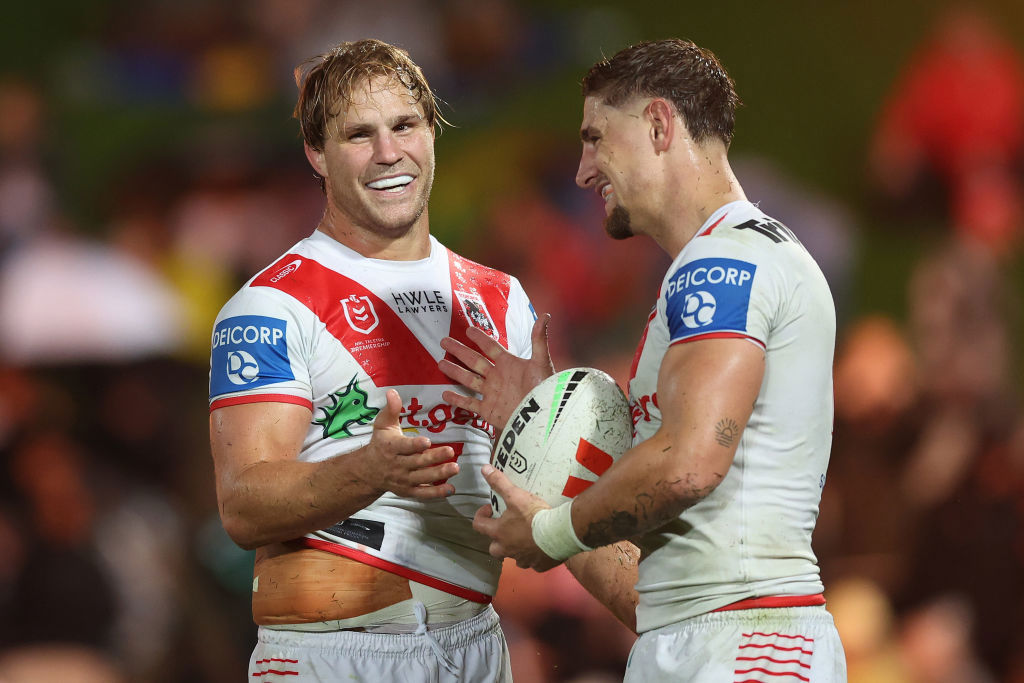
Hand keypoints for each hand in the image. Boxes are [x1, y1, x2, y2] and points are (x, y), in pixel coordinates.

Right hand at [359, 389, 457, 498]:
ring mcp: (403, 480)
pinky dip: (436, 493)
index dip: (415, 445)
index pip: (404, 447)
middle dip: (434, 458)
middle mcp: (397, 465)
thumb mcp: (382, 425)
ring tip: (455, 468)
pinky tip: (451, 489)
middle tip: (450, 451)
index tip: (427, 441)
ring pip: (422, 478)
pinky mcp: (408, 491)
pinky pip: (423, 494)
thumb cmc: (380, 443)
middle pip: (417, 462)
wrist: (368, 471)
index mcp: (391, 447)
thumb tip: (392, 392)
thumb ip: (391, 409)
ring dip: (439, 474)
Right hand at [439, 314, 555, 430]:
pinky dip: (457, 399)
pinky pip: (470, 404)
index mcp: (509, 364)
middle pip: (474, 361)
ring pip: (469, 380)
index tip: (468, 329)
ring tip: (440, 363)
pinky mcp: (489, 410)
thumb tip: (545, 315)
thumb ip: (539, 340)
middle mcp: (498, 377)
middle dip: (459, 351)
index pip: (491, 347)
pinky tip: (445, 393)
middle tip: (444, 341)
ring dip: (455, 372)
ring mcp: (492, 394)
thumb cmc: (545, 389)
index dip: (480, 338)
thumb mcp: (541, 362)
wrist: (542, 417)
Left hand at [472, 465, 560, 571]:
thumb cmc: (536, 515)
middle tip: (507, 526)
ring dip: (515, 548)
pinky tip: (541, 545)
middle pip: (494, 548)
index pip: (478, 525)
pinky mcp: (538, 565)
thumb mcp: (516, 496)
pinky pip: (532, 562)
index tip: (490, 508)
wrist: (560, 533)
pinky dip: (533, 555)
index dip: (481, 515)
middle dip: (497, 538)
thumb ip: (500, 483)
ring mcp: (523, 559)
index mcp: (499, 533)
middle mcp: (508, 549)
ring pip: (513, 557)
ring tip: (525, 535)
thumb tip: (484, 469)